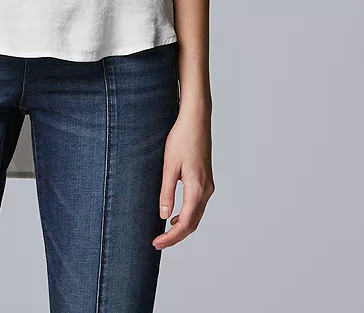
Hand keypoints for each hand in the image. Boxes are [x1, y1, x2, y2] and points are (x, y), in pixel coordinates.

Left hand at [152, 103, 215, 249]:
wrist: (196, 121)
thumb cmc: (181, 139)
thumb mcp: (169, 166)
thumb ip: (167, 192)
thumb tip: (164, 216)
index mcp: (197, 189)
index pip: (185, 223)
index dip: (171, 237)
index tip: (156, 243)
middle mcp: (206, 190)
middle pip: (193, 224)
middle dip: (176, 236)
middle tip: (158, 243)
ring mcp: (208, 186)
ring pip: (197, 215)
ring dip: (182, 227)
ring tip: (164, 233)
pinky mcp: (205, 180)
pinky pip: (198, 205)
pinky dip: (187, 215)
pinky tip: (175, 215)